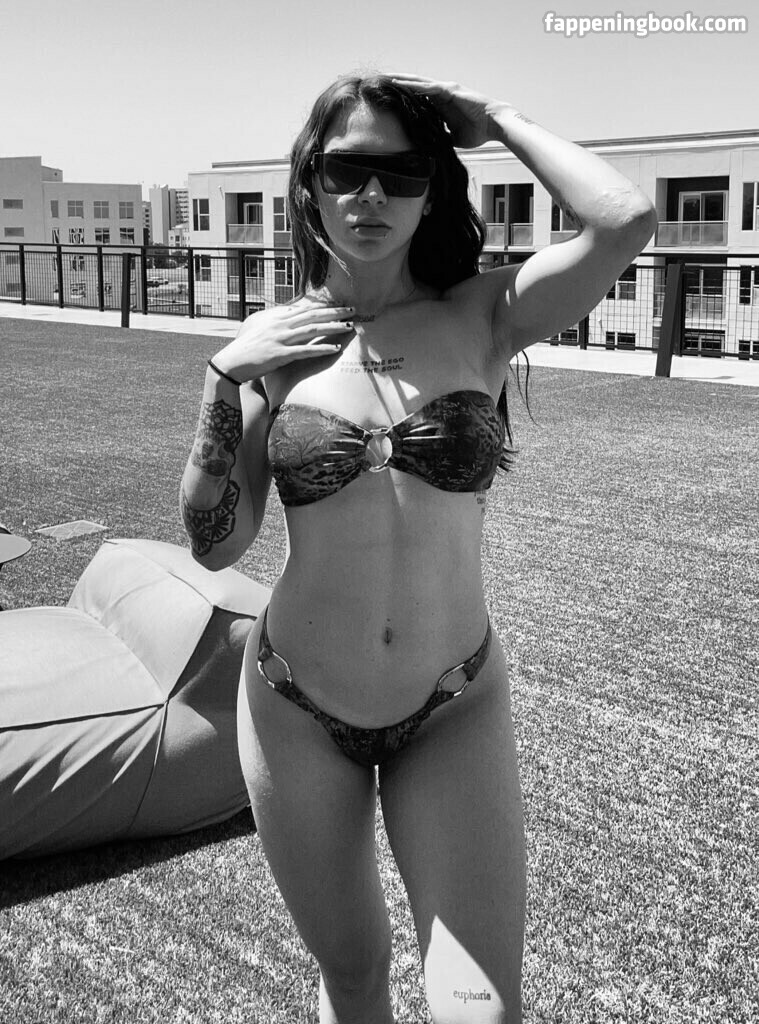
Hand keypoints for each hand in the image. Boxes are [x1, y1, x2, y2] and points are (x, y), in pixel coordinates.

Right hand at [211, 303, 353, 382]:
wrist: (231, 362)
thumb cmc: (244, 347)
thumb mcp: (259, 327)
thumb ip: (275, 319)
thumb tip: (290, 313)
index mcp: (276, 317)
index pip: (304, 309)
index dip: (323, 307)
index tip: (338, 307)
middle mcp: (280, 325)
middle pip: (313, 315)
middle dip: (334, 312)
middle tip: (352, 310)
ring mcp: (281, 339)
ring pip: (312, 330)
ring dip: (333, 327)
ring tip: (349, 326)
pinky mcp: (281, 355)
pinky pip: (306, 351)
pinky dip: (322, 348)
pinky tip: (335, 348)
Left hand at [390, 74, 511, 148]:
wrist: (494, 125)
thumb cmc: (478, 132)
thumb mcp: (454, 138)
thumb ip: (442, 138)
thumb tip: (432, 150)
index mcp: (442, 105)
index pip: (420, 98)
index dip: (406, 97)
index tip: (390, 98)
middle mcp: (442, 94)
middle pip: (417, 87)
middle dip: (400, 84)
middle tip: (382, 81)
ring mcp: (446, 90)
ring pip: (420, 83)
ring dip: (404, 81)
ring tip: (388, 78)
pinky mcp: (451, 91)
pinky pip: (429, 87)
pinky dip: (416, 85)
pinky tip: (402, 84)